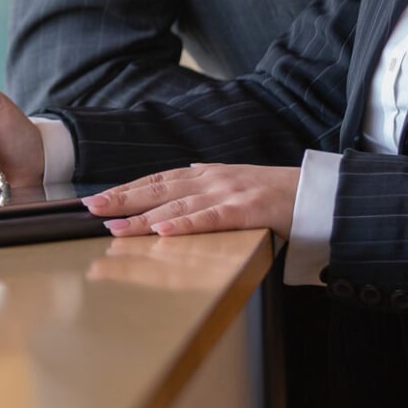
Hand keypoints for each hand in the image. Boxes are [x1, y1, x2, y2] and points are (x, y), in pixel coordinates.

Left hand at [82, 163, 299, 237]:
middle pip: (158, 190)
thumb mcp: (232, 183)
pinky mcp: (247, 211)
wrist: (316, 191)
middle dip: (122, 199)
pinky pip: (211, 219)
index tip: (97, 200)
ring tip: (115, 228)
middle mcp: (211, 180)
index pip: (157, 181)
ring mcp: (228, 193)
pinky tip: (163, 233)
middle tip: (91, 210)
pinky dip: (185, 225)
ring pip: (177, 206)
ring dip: (143, 218)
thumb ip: (204, 185)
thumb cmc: (274, 192)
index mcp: (206, 174)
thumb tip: (176, 184)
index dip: (126, 189)